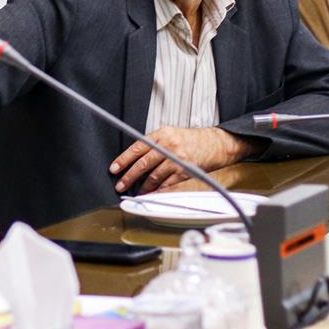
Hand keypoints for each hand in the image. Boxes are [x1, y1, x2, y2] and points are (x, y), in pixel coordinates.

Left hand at [109, 127, 261, 193]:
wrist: (214, 143)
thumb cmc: (190, 140)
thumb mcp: (170, 134)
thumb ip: (153, 144)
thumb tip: (134, 158)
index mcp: (161, 134)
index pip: (137, 148)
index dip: (123, 159)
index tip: (114, 168)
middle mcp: (168, 146)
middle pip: (143, 163)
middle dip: (129, 176)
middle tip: (120, 184)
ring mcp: (177, 159)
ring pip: (154, 176)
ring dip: (143, 186)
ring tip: (136, 192)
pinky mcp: (185, 171)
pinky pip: (167, 183)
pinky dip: (158, 190)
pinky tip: (152, 193)